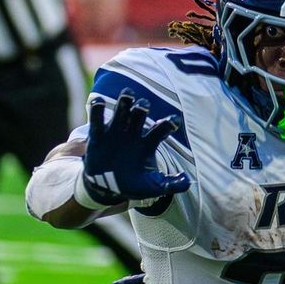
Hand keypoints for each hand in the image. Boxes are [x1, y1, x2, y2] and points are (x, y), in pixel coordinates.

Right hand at [77, 90, 190, 206]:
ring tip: (128, 95)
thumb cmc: (133, 184)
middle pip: (140, 113)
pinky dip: (97, 108)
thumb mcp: (153, 187)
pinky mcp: (99, 134)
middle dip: (142, 106)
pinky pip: (97, 118)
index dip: (169, 123)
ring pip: (121, 109)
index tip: (174, 122)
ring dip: (125, 100)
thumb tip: (187, 181)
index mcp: (148, 142)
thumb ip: (171, 185)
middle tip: (143, 106)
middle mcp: (133, 132)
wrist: (107, 188)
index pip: (162, 128)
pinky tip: (99, 102)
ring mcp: (116, 131)